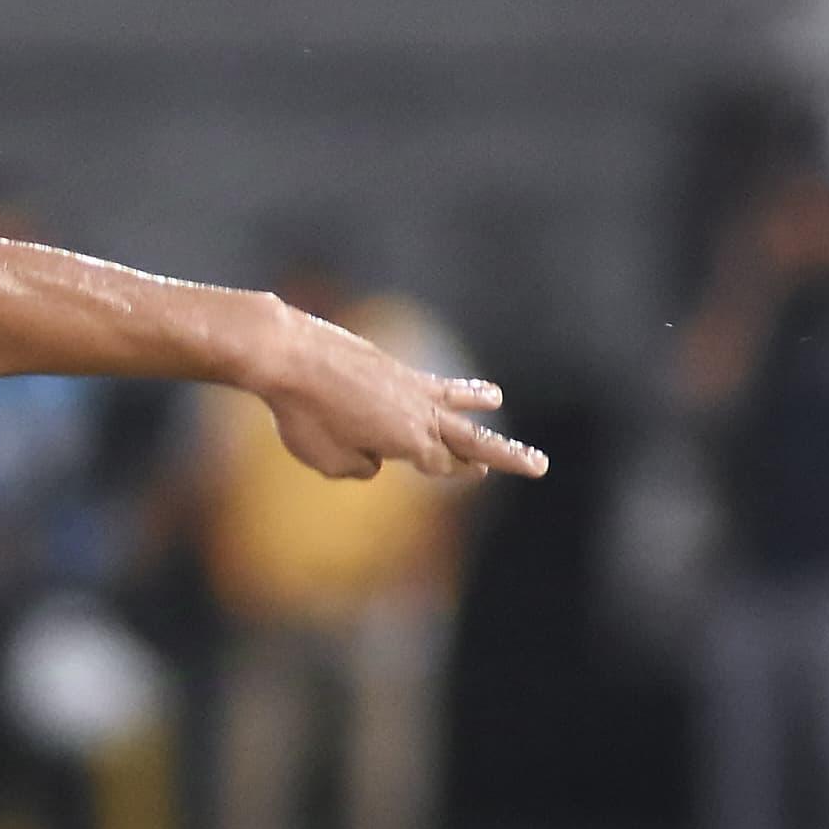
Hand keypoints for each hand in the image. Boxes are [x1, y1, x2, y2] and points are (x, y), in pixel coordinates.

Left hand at [258, 316, 546, 482]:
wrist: (289, 354)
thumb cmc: (302, 414)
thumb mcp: (325, 459)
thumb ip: (356, 468)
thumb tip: (373, 458)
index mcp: (409, 441)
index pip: (444, 462)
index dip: (457, 470)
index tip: (473, 474)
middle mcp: (418, 413)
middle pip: (469, 439)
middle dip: (504, 455)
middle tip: (539, 465)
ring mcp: (407, 385)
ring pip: (453, 400)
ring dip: (476, 402)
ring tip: (495, 400)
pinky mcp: (389, 365)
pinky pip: (427, 380)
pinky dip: (443, 382)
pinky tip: (437, 379)